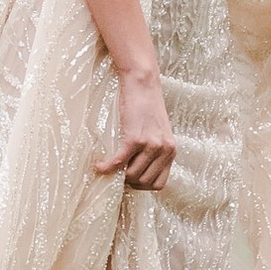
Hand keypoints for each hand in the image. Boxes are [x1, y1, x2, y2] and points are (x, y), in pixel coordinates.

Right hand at [96, 62, 175, 190]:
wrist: (143, 84)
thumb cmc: (146, 106)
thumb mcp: (158, 132)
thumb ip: (154, 151)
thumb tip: (136, 170)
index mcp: (171, 151)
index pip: (159, 184)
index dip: (142, 186)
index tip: (130, 180)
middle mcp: (164, 150)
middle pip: (144, 182)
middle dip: (128, 181)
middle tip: (117, 173)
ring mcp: (151, 145)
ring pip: (132, 175)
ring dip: (118, 175)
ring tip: (109, 166)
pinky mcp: (135, 138)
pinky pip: (119, 162)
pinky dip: (107, 167)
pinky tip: (99, 166)